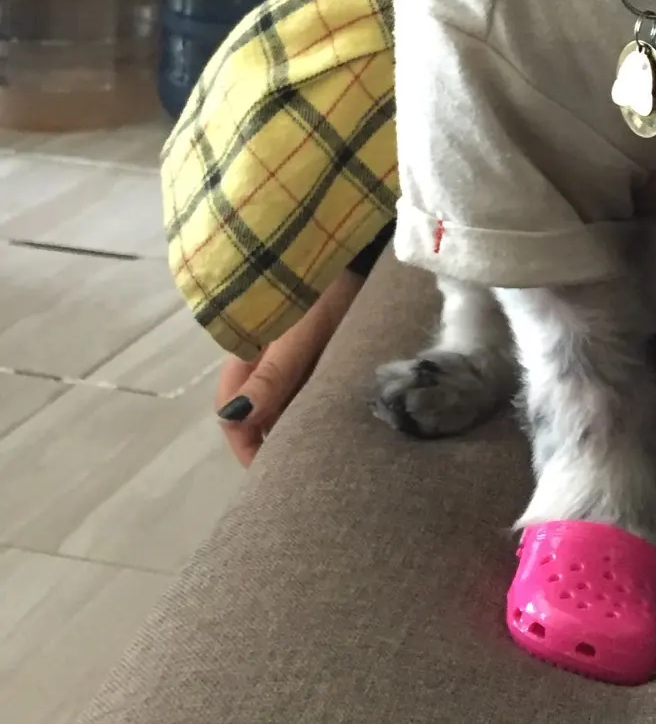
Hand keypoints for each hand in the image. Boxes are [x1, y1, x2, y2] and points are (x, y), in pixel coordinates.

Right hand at [214, 266, 367, 465]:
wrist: (357, 249)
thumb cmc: (326, 289)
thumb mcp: (301, 334)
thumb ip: (273, 375)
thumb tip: (234, 419)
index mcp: (246, 353)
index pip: (231, 412)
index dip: (246, 445)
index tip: (269, 473)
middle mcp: (261, 356)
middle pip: (256, 411)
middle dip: (272, 440)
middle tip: (300, 466)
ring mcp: (286, 352)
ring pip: (281, 401)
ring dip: (295, 422)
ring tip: (322, 446)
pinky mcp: (312, 347)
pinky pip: (304, 385)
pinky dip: (313, 402)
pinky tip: (334, 415)